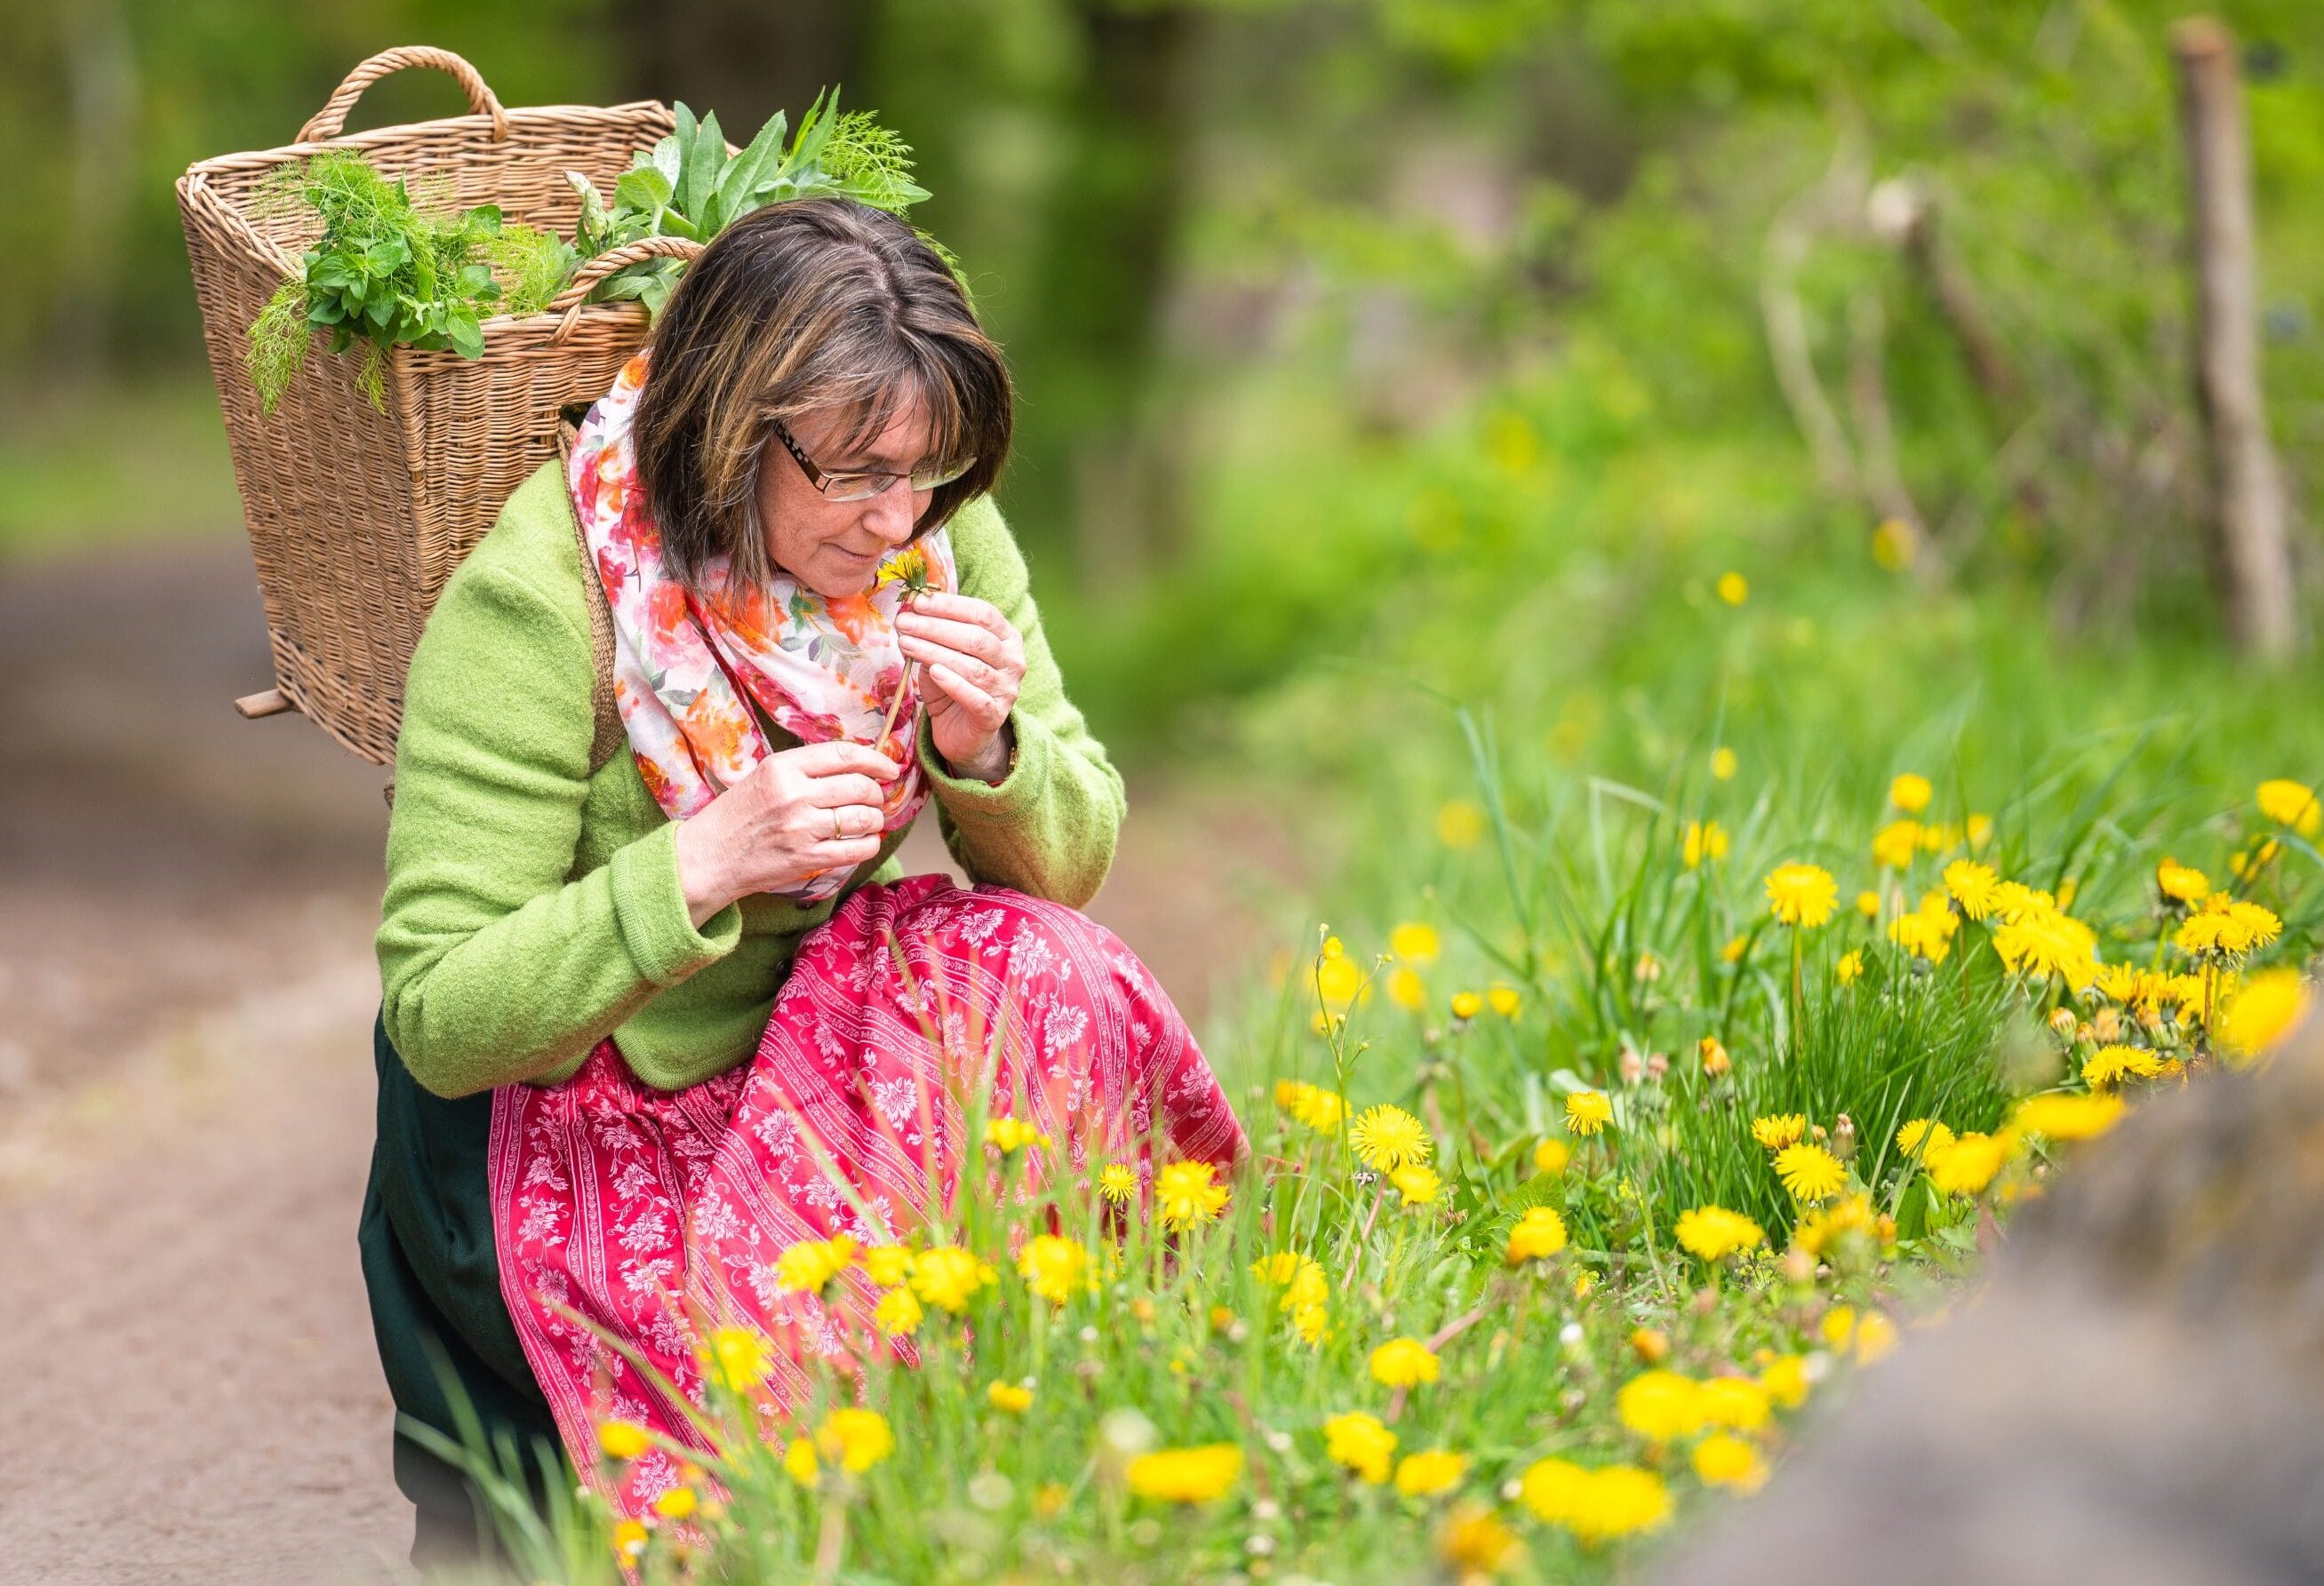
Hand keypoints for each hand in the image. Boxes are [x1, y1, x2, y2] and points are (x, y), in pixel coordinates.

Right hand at [673, 740, 899, 925]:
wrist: (709, 856)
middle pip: (860, 787)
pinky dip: (869, 844)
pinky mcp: (806, 858)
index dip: (876, 760)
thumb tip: (856, 765)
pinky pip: (856, 849)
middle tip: (876, 799)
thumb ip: (805, 769)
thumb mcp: (765, 776)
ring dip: (876, 820)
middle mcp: (794, 794)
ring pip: (863, 818)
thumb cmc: (738, 815)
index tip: (890, 768)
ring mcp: (801, 828)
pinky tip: (865, 841)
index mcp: (783, 767)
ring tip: (870, 821)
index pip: (843, 755)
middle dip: (877, 793)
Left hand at [896, 591, 1024, 778]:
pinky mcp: (994, 716)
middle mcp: (1014, 662)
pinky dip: (953, 683)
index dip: (950, 606)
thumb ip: (935, 636)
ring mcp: (1007, 690)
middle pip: (977, 638)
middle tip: (904, 623)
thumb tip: (911, 613)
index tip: (918, 602)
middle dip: (936, 627)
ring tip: (906, 643)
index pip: (983, 613)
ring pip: (973, 667)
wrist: (962, 733)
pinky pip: (974, 698)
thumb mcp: (944, 655)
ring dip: (935, 652)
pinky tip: (934, 671)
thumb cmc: (953, 687)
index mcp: (1007, 638)